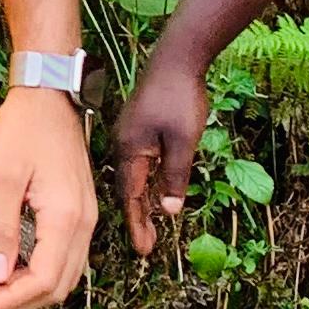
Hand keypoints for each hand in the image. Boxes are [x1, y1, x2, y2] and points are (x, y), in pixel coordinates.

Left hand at [0, 85, 95, 308]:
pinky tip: (14, 268)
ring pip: (65, 275)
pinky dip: (41, 273)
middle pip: (58, 286)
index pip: (43, 280)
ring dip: (31, 291)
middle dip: (20, 304)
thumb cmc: (23, 129)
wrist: (49, 95)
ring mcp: (86, 217)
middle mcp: (84, 223)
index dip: (9, 302)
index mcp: (66, 217)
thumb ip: (0, 228)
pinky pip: (66, 257)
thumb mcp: (2, 175)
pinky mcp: (80, 211)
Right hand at [115, 50, 210, 259]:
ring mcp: (131, 135)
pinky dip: (146, 182)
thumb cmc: (179, 98)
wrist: (177, 58)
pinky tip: (155, 190)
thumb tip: (169, 210)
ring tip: (151, 226)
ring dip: (143, 201)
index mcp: (130, 151)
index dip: (137, 225)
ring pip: (135, 177)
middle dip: (138, 219)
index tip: (143, 251)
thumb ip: (175, 177)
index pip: (131, 197)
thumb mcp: (183, 142)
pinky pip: (140, 163)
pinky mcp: (139, 127)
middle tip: (148, 246)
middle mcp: (125, 145)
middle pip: (129, 190)